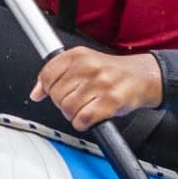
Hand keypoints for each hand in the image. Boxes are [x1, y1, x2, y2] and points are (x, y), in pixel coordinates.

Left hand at [31, 46, 164, 129]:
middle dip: (63, 103)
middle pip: (56, 95)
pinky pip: (81, 119)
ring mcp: (99, 84)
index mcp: (78, 55)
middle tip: (77, 100)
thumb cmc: (112, 72)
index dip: (48, 89)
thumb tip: (35, 93)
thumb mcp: (82, 64)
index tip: (56, 92)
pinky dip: (83, 123)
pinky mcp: (109, 102)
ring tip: (85, 107)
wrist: (142, 77)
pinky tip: (90, 116)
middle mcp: (88, 67)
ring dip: (74, 114)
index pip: (47, 75)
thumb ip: (56, 75)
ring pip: (67, 109)